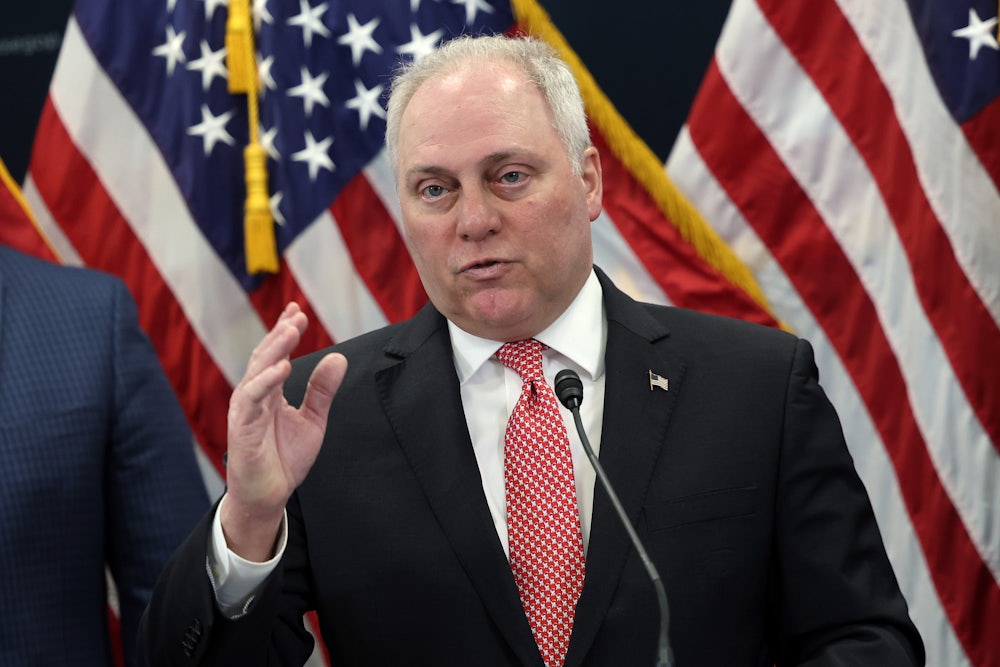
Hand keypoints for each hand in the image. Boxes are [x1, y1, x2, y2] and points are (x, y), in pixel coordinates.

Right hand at [220, 302, 346, 560]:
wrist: (269, 496)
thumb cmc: (285, 458)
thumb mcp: (313, 420)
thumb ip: (322, 390)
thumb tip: (339, 357)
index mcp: (269, 392)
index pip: (275, 354)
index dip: (285, 332)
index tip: (298, 311)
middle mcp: (255, 396)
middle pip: (265, 357)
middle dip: (280, 334)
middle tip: (296, 314)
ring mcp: (246, 410)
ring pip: (257, 372)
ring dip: (274, 349)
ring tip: (291, 331)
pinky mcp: (242, 428)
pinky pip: (251, 399)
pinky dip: (265, 382)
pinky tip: (282, 368)